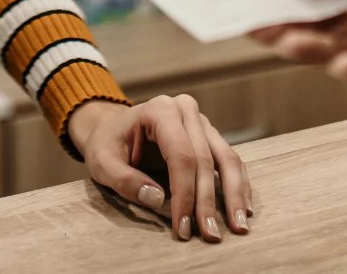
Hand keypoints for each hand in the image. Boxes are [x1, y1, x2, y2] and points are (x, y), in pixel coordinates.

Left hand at [68, 97, 251, 242]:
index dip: (185, 193)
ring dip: (234, 194)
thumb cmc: (108, 144)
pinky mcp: (209, 135)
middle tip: (210, 236)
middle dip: (208, 201)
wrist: (113, 128)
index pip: (181, 155)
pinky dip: (238, 184)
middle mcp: (185, 110)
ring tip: (239, 226)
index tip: (182, 228)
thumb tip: (157, 199)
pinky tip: (243, 208)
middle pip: (205, 159)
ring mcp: (200, 121)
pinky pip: (230, 159)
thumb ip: (125, 180)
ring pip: (226, 158)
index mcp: (159, 110)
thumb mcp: (102, 162)